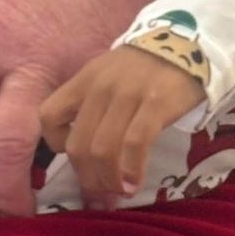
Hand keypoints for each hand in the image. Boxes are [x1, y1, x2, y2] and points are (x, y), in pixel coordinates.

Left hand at [39, 47, 201, 208]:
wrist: (186, 42)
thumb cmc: (145, 67)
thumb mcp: (107, 75)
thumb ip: (92, 104)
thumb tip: (86, 150)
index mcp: (83, 80)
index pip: (48, 116)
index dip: (55, 143)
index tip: (76, 156)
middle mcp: (100, 87)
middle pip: (78, 145)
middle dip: (87, 178)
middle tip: (101, 193)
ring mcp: (127, 95)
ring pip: (103, 149)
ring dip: (108, 180)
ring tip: (118, 192)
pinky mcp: (155, 103)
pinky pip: (134, 144)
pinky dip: (131, 171)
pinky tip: (133, 184)